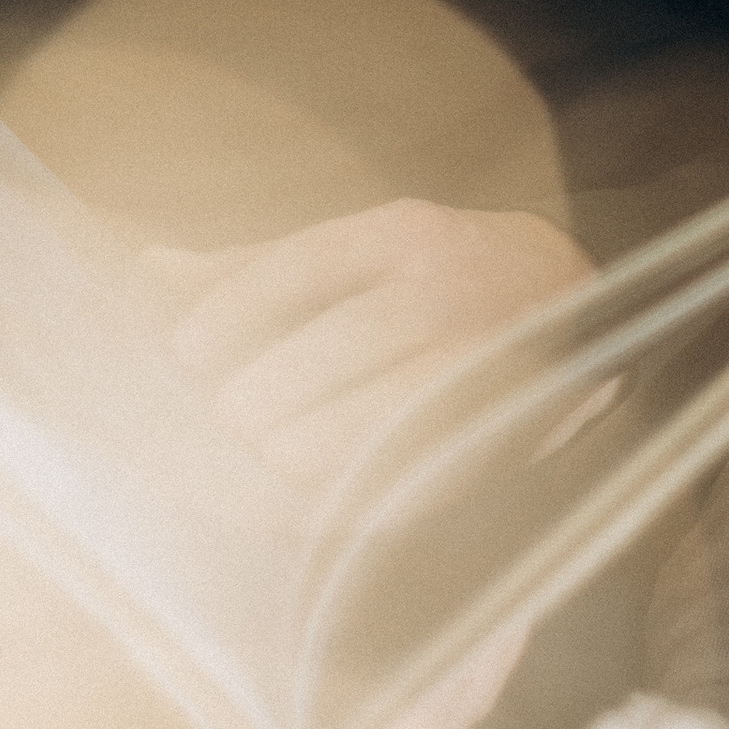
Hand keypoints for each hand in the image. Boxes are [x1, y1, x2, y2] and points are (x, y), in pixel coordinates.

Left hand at [144, 198, 592, 484]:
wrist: (579, 305)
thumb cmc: (436, 278)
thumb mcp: (360, 250)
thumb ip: (258, 268)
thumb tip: (148, 272)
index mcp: (404, 234)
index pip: (302, 266)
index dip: (233, 312)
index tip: (187, 352)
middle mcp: (449, 288)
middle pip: (344, 344)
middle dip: (270, 393)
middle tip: (234, 416)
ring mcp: (485, 360)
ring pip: (388, 413)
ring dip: (311, 445)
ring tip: (273, 453)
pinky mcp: (502, 428)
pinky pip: (421, 471)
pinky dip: (360, 491)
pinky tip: (317, 495)